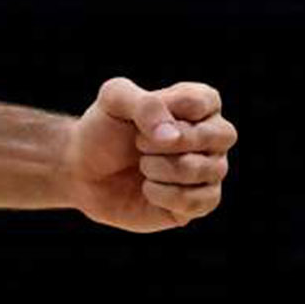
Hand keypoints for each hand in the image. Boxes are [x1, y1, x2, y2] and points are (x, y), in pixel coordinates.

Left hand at [67, 77, 233, 232]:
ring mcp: (209, 170)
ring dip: (163, 168)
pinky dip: (165, 195)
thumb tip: (171, 136)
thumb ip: (145, 104)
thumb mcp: (113, 100)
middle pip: (221, 135)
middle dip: (170, 142)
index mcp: (199, 103)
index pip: (206, 102)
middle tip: (139, 144)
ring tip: (142, 166)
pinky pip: (201, 202)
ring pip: (211, 170)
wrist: (83, 171)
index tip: (139, 119)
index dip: (166, 112)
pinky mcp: (199, 203)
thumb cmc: (103, 130)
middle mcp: (212, 136)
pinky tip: (147, 188)